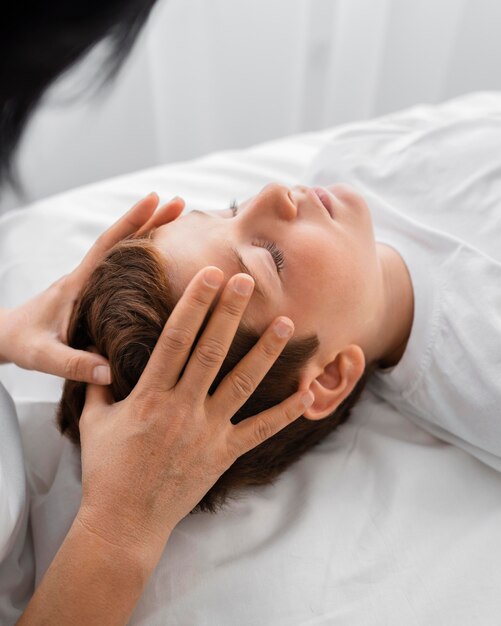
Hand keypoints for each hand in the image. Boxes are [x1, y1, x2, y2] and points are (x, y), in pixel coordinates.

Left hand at [0, 193, 183, 383]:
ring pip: (126, 251)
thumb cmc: (24, 342)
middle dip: (151, 220)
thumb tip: (110, 372)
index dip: (132, 222)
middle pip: (123, 240)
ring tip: (180, 223)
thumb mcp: (44, 357)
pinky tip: (165, 258)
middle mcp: (88, 277)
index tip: (155, 200)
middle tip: (180, 204)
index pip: (108, 246)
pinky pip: (125, 267)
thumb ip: (74, 364)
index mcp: (78, 284)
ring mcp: (93, 282)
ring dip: (151, 234)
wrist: (8, 336)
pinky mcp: (97, 291)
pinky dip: (145, 255)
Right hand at [77, 267, 313, 558]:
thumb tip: (100, 355)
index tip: (209, 275)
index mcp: (149, 396)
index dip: (194, 304)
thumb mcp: (94, 422)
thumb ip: (100, 386)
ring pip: (242, 384)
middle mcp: (181, 409)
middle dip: (229, 312)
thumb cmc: (107, 470)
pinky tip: (308, 393)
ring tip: (285, 323)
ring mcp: (206, 432)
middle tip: (246, 280)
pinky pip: (260, 431)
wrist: (125, 522)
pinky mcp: (223, 455)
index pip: (175, 339)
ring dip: (264, 352)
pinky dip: (286, 412)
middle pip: (211, 351)